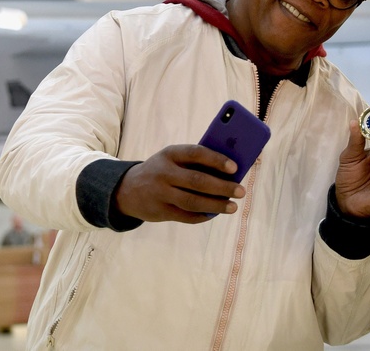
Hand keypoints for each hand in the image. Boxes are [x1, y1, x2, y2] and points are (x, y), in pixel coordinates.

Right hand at [114, 144, 246, 222]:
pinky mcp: (160, 211)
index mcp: (169, 154)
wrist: (128, 189)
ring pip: (193, 201)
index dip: (216, 160)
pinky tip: (214, 213)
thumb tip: (228, 173)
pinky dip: (203, 215)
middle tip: (241, 191)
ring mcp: (161, 193)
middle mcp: (163, 172)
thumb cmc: (161, 170)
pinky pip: (186, 216)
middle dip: (222, 187)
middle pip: (197, 180)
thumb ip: (194, 163)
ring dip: (216, 205)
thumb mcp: (171, 159)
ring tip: (232, 206)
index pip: (195, 153)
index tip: (234, 167)